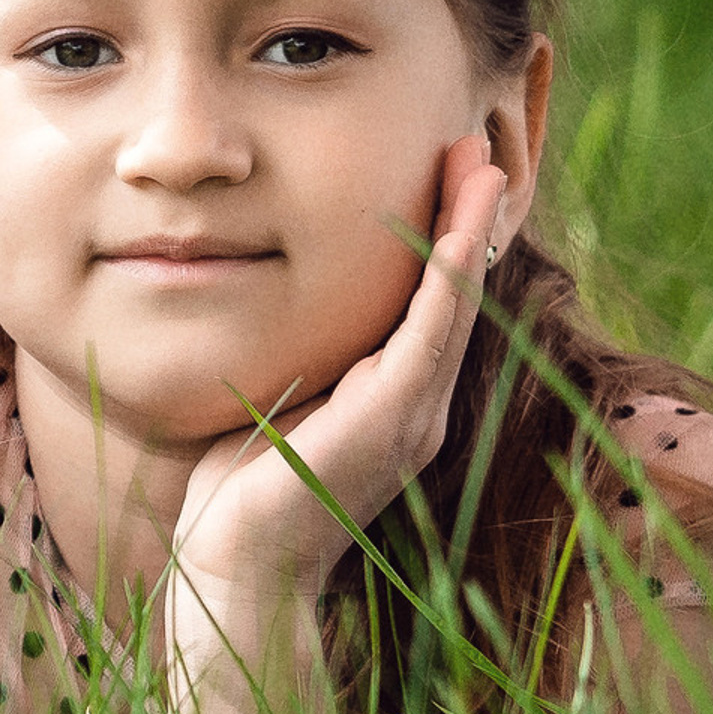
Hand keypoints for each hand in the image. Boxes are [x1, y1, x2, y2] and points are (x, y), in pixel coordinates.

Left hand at [167, 134, 507, 713]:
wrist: (234, 572)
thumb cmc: (241, 491)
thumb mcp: (278, 396)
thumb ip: (300, 352)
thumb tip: (276, 290)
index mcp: (391, 398)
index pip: (428, 298)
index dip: (441, 232)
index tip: (441, 165)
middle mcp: (417, 404)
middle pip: (453, 290)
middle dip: (465, 213)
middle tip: (470, 140)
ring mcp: (413, 415)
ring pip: (453, 302)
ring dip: (467, 228)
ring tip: (478, 161)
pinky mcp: (395, 424)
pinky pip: (431, 334)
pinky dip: (448, 276)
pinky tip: (458, 227)